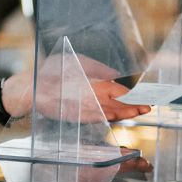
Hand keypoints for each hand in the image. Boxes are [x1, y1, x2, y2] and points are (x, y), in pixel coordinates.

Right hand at [0, 72, 151, 122]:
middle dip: (135, 106)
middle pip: (121, 104)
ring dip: (127, 113)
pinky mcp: (80, 118)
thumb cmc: (53, 72)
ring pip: (113, 114)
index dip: (135, 95)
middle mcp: (94, 99)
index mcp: (94, 84)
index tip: (146, 95)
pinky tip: (121, 116)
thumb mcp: (78, 62)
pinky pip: (101, 119)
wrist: (33, 90)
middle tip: (148, 106)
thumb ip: (98, 69)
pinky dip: (113, 117)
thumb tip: (114, 76)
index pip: (121, 91)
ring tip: (139, 111)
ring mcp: (87, 111)